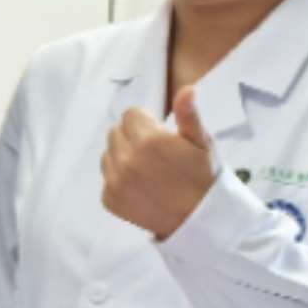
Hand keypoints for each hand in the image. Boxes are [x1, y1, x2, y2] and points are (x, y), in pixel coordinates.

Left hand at [101, 84, 216, 240]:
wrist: (197, 218)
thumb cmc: (201, 177)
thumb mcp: (200, 143)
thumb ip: (188, 114)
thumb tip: (186, 88)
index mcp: (149, 140)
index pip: (130, 115)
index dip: (146, 122)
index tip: (160, 135)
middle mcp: (126, 158)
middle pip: (116, 132)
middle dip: (132, 137)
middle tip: (154, 154)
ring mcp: (114, 180)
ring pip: (108, 153)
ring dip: (122, 156)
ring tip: (147, 170)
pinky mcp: (108, 198)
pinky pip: (106, 177)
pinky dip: (118, 179)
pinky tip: (140, 186)